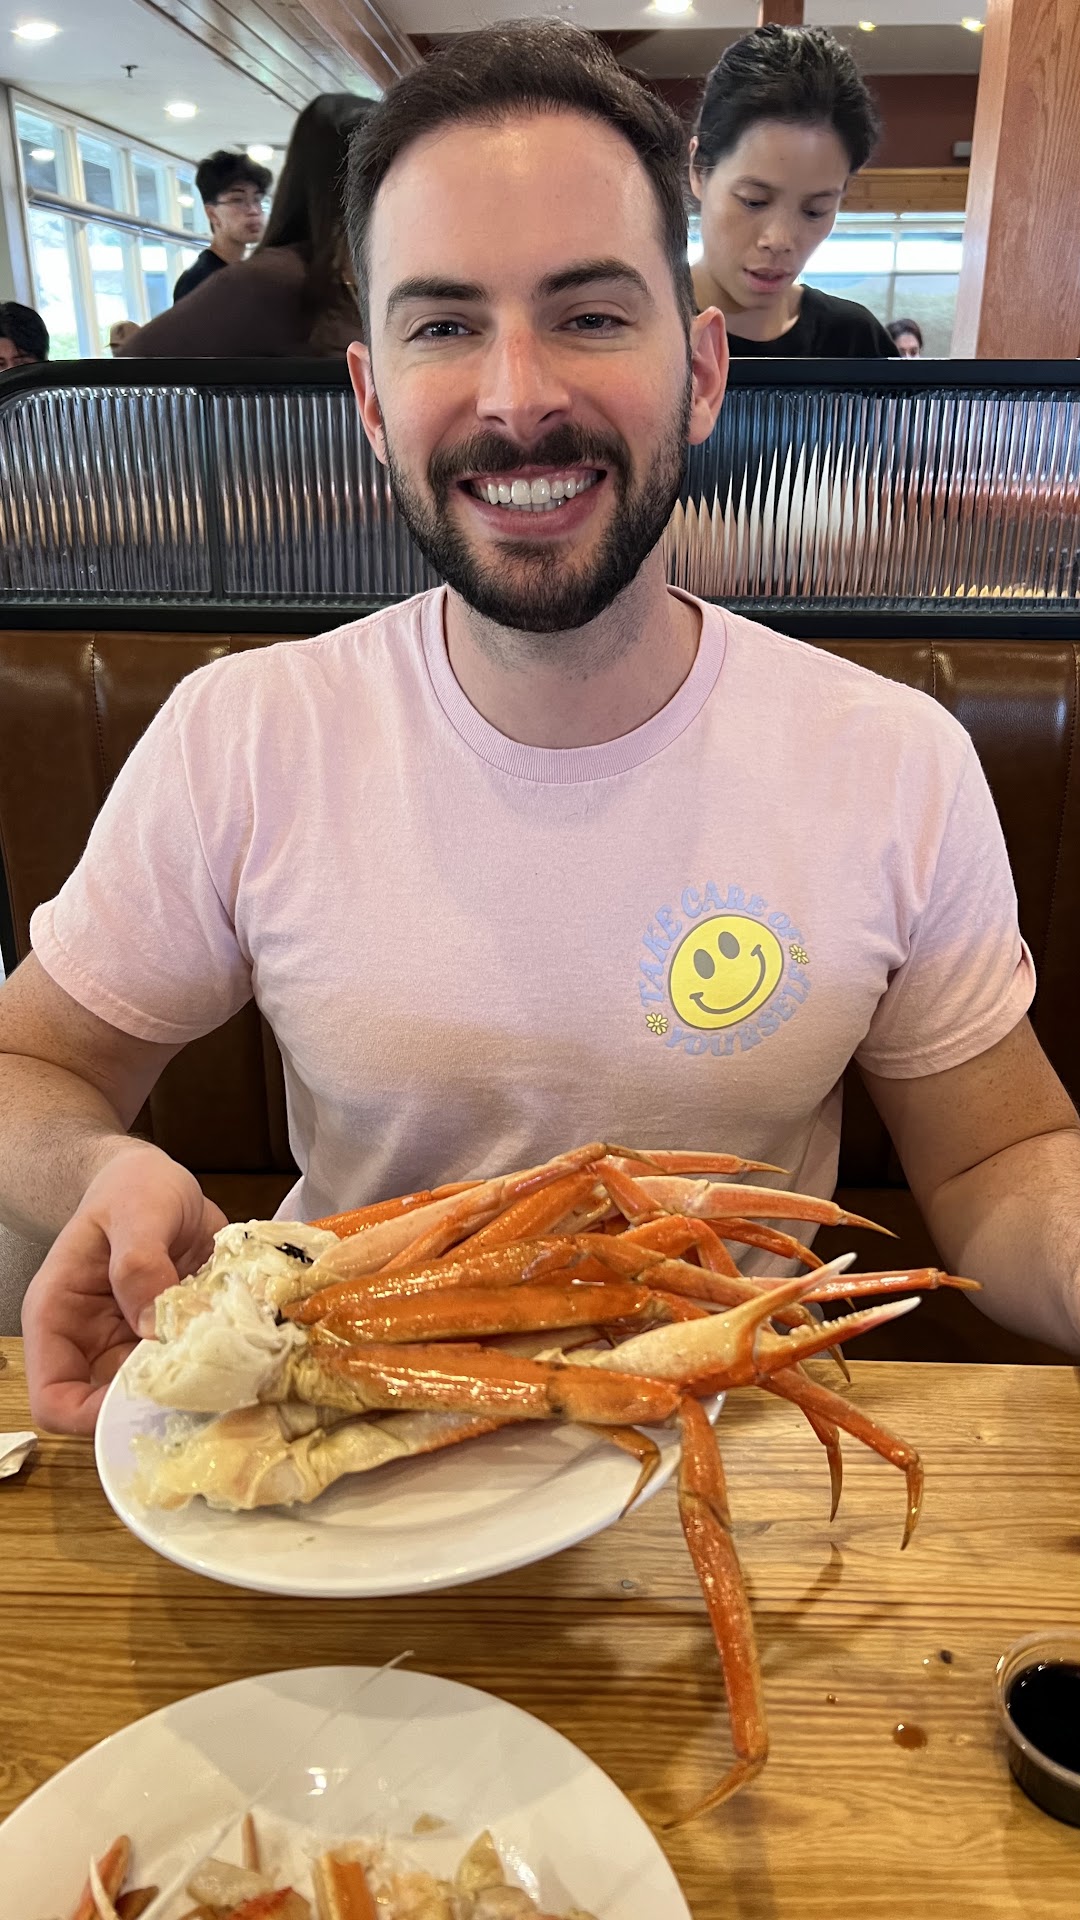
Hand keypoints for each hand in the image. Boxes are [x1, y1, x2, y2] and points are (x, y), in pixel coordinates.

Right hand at [22, 1143, 227, 1434]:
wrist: (157, 1180)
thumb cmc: (131, 1188)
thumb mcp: (135, 1211)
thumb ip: (139, 1261)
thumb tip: (153, 1323)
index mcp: (60, 1320)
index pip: (55, 1399)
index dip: (93, 1416)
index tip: (148, 1401)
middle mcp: (94, 1342)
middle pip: (115, 1407)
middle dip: (159, 1405)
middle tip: (209, 1387)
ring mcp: (136, 1343)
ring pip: (161, 1393)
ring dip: (198, 1386)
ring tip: (238, 1366)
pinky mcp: (175, 1337)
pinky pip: (196, 1366)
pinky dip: (222, 1362)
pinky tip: (250, 1345)